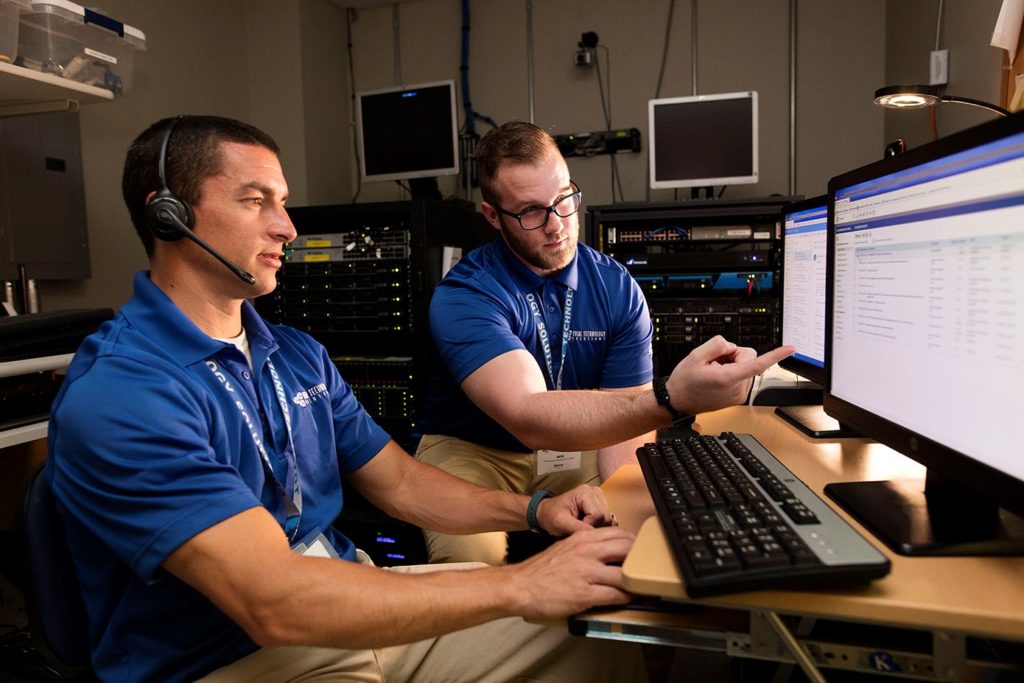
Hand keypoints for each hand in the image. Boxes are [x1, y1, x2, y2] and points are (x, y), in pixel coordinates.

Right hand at [503, 526, 635, 618]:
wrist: (520, 586)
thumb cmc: (542, 570)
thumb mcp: (566, 547)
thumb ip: (588, 546)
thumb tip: (611, 551)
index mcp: (582, 538)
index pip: (619, 534)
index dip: (634, 543)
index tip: (639, 551)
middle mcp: (586, 551)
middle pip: (627, 549)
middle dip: (640, 560)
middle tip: (644, 568)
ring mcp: (586, 573)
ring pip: (624, 574)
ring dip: (636, 582)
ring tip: (641, 587)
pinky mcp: (584, 594)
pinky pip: (615, 595)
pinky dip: (626, 598)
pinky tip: (628, 599)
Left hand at [537, 484, 615, 535]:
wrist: (547, 513)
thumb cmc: (551, 515)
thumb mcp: (559, 522)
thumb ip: (576, 527)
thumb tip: (594, 534)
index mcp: (584, 492)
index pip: (597, 515)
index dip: (588, 527)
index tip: (574, 530)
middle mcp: (594, 492)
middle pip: (605, 518)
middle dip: (592, 528)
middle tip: (577, 529)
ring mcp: (599, 498)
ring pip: (608, 521)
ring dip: (596, 528)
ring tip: (581, 526)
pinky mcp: (602, 506)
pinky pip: (609, 521)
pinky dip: (599, 527)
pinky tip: (588, 526)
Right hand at [666, 336, 794, 415]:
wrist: (677, 402)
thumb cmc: (685, 382)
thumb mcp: (696, 355)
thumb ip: (718, 345)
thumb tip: (732, 346)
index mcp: (728, 379)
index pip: (757, 364)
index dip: (776, 356)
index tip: (791, 349)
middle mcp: (737, 389)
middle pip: (748, 358)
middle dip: (733, 355)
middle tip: (713, 362)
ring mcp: (738, 395)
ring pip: (745, 366)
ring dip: (731, 364)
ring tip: (712, 372)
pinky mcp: (738, 397)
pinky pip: (742, 375)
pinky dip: (731, 372)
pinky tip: (716, 378)